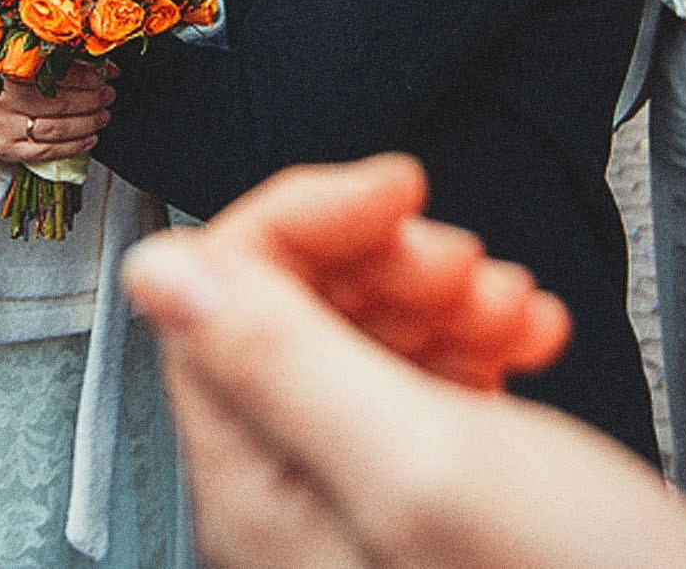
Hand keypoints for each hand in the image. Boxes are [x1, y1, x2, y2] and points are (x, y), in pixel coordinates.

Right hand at [0, 62, 111, 163]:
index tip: (107, 75)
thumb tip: (107, 69)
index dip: (88, 75)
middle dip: (93, 100)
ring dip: (88, 123)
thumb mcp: (36, 70)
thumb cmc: (15, 88)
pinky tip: (90, 139)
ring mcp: (3, 125)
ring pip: (56, 127)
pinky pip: (46, 151)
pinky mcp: (6, 147)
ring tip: (103, 117)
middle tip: (108, 96)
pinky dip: (74, 146)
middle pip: (60, 102)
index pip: (58, 72)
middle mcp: (4, 98)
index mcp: (11, 70)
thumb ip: (67, 66)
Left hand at [123, 159, 685, 568]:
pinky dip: (475, 333)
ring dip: (439, 289)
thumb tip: (160, 270)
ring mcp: (361, 494)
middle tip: (460, 260)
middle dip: (384, 256)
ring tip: (507, 302)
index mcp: (261, 495)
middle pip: (289, 307)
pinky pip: (420, 377)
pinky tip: (526, 333)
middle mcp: (293, 497)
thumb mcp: (423, 463)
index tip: (392, 188)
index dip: (303, 220)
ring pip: (360, 329)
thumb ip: (281, 359)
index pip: (216, 299)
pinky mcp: (431, 491)